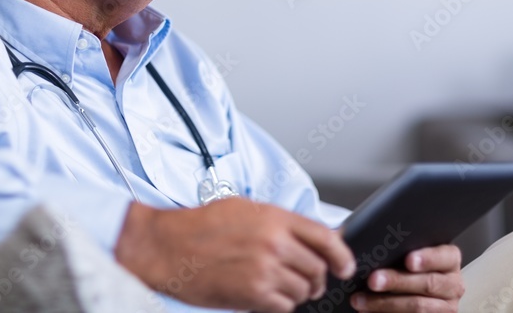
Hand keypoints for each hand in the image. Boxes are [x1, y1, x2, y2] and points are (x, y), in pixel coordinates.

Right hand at [114, 197, 355, 311]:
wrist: (167, 247)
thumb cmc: (200, 226)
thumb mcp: (244, 209)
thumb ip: (278, 222)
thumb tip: (306, 236)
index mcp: (275, 217)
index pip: (326, 237)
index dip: (342, 255)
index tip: (345, 265)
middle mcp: (275, 242)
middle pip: (318, 268)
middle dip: (317, 279)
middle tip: (309, 283)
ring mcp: (265, 269)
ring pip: (303, 290)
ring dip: (297, 294)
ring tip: (280, 289)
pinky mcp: (253, 294)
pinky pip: (284, 307)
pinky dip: (280, 306)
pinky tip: (266, 298)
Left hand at [349, 245, 464, 311]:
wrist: (406, 287)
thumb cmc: (402, 263)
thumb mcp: (402, 250)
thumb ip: (393, 242)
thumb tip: (362, 236)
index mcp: (449, 260)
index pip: (445, 256)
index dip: (427, 258)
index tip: (408, 260)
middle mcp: (453, 284)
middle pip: (428, 284)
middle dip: (397, 281)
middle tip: (372, 280)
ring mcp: (446, 307)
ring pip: (419, 307)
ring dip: (385, 304)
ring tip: (360, 300)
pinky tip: (368, 312)